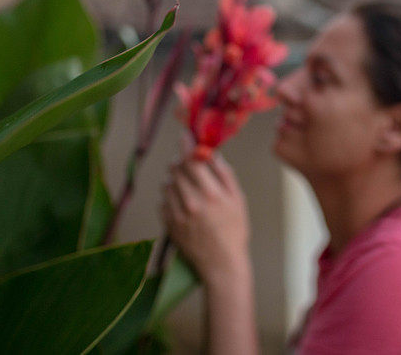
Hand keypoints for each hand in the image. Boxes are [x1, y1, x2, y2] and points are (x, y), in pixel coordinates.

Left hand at [161, 153, 250, 285]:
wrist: (222, 264)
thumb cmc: (234, 230)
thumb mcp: (238, 200)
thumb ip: (224, 174)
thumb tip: (212, 153)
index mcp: (211, 194)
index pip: (191, 160)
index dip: (186, 144)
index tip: (185, 135)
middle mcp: (191, 202)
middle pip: (176, 169)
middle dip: (181, 161)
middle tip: (190, 164)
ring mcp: (177, 214)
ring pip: (167, 183)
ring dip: (175, 178)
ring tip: (188, 187)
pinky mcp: (169, 224)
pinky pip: (163, 200)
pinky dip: (170, 196)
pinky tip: (183, 202)